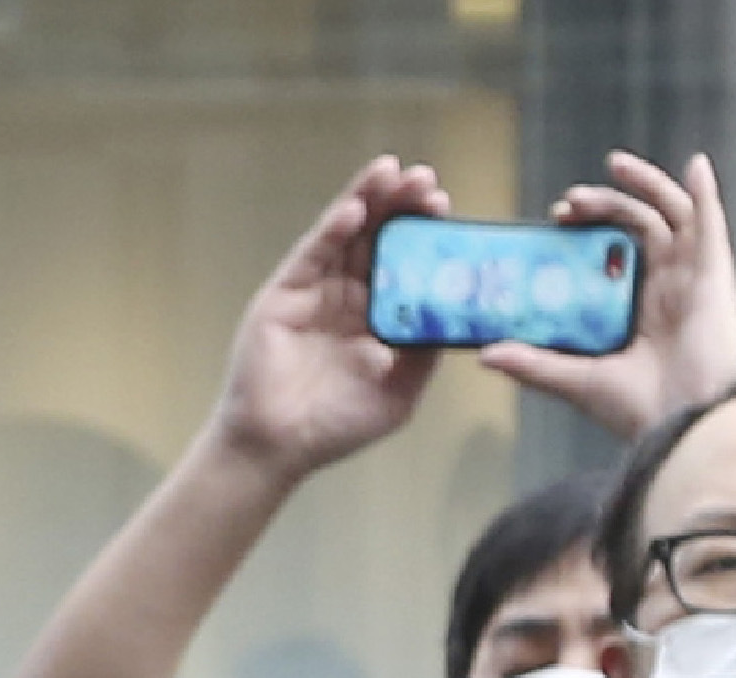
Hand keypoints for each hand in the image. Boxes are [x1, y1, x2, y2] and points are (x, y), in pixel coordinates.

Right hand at [202, 157, 453, 485]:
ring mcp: (312, 295)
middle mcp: (345, 299)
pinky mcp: (281, 298)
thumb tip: (458, 313)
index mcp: (375, 318)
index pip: (402, 261)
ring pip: (344, 236)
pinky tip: (354, 209)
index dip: (422, 232)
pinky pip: (310, 255)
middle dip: (400, 205)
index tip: (445, 206)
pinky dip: (331, 229)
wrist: (277, 449)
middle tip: (426, 178)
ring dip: (367, 201)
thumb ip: (426, 353)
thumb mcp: (400, 391)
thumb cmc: (335, 428)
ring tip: (392, 171)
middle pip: (376, 238)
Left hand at [495, 152, 735, 436]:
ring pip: (670, 214)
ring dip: (644, 186)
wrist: (679, 421)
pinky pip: (711, 224)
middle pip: (637, 226)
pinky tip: (695, 164)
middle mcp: (667, 284)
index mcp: (637, 304)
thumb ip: (533, 363)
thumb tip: (482, 354)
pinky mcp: (714, 277)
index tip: (554, 220)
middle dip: (604, 205)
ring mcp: (691, 277)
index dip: (587, 229)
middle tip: (567, 203)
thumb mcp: (575, 379)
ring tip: (613, 165)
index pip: (613, 250)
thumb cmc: (637, 409)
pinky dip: (704, 192)